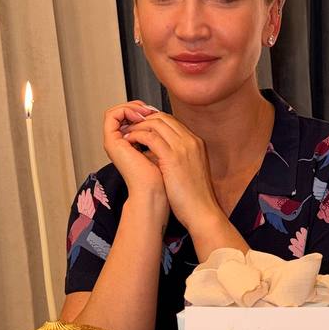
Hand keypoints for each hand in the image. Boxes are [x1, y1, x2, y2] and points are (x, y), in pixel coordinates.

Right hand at [102, 101, 168, 221]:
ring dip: (132, 106)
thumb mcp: (165, 152)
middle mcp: (121, 144)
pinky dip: (126, 110)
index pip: (131, 120)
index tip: (158, 111)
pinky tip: (140, 114)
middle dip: (138, 107)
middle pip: (122, 114)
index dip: (143, 111)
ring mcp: (114, 143)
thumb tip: (167, 120)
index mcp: (132, 147)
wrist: (156, 193)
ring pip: (115, 112)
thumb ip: (160, 137)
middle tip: (151, 109)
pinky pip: (112, 116)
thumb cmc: (164, 180)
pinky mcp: (111, 142)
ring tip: (147, 111)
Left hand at [119, 111, 220, 232]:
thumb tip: (156, 153)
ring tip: (126, 133)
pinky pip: (150, 137)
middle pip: (163, 118)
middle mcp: (191, 141)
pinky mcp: (173, 157)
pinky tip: (128, 141)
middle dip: (143, 120)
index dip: (153, 121)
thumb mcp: (189, 170)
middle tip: (129, 127)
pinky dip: (136, 135)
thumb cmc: (194, 197)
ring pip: (155, 123)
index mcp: (196, 143)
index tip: (140, 128)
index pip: (171, 121)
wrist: (202, 211)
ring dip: (137, 126)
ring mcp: (183, 147)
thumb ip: (177, 157)